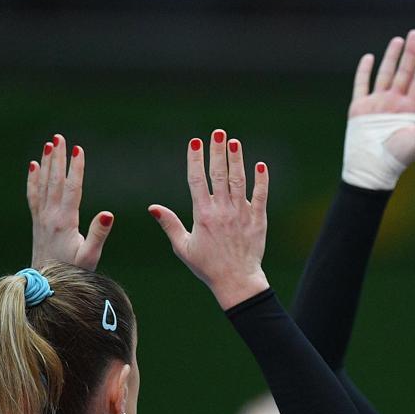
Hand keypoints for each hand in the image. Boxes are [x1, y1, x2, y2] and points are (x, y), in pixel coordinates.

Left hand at [27, 133, 113, 269]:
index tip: (78, 149)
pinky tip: (33, 166)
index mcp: (65, 221)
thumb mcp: (90, 256)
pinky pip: (33, 195)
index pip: (71, 188)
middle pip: (54, 181)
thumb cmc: (73, 272)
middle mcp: (50, 216)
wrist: (45, 284)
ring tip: (49, 144)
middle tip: (59, 137)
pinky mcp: (38, 222)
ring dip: (46, 163)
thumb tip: (108, 213)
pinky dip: (33, 179)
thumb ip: (99, 234)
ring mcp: (42, 218)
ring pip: (43, 184)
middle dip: (57, 158)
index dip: (75, 168)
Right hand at [149, 131, 270, 309]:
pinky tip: (261, 165)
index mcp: (203, 215)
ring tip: (234, 142)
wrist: (236, 281)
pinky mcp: (258, 220)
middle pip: (219, 174)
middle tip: (217, 132)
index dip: (195, 159)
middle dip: (217, 151)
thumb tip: (153, 207)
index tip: (195, 142)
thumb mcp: (183, 247)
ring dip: (237, 160)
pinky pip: (261, 196)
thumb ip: (170, 224)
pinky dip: (261, 180)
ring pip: (239, 181)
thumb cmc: (207, 266)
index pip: (197, 180)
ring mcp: (242, 214)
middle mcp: (223, 211)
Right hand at [344, 30, 414, 189]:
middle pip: (404, 71)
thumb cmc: (398, 158)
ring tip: (398, 40)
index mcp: (410, 108)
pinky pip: (361, 84)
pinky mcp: (360, 108)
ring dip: (391, 57)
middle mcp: (394, 103)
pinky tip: (370, 57)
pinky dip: (364, 71)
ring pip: (385, 73)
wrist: (372, 170)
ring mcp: (377, 103)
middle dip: (410, 53)